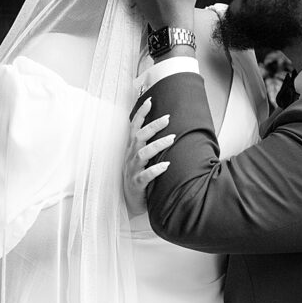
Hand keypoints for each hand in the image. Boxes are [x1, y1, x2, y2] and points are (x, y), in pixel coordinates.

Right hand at [123, 98, 174, 216]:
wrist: (129, 202)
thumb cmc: (139, 176)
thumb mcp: (141, 158)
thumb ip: (149, 144)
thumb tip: (167, 128)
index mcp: (132, 148)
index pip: (134, 126)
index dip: (141, 113)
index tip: (150, 100)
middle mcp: (131, 156)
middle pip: (139, 136)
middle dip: (153, 126)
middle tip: (168, 118)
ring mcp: (132, 170)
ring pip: (142, 154)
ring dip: (157, 145)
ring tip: (172, 139)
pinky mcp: (136, 184)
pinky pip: (145, 176)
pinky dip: (155, 170)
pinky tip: (166, 165)